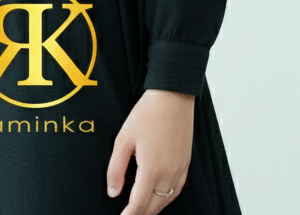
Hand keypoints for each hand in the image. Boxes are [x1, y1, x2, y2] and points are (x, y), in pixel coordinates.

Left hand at [107, 89, 195, 213]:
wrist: (173, 96)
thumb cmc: (149, 112)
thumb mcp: (124, 139)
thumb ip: (116, 168)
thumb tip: (113, 191)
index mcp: (152, 168)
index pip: (139, 204)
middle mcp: (169, 172)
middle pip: (154, 207)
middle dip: (140, 214)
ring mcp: (180, 168)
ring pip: (167, 200)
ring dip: (154, 208)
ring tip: (142, 209)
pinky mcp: (186, 162)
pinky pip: (178, 189)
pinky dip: (168, 198)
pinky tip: (161, 195)